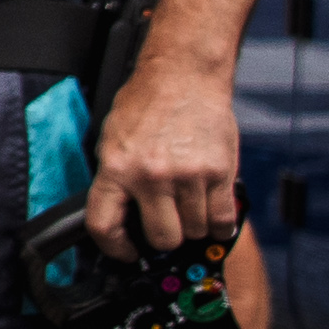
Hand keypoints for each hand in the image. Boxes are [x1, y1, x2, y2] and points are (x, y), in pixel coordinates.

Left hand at [88, 58, 242, 252]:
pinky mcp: (219, 173)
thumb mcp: (113, 140)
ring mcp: (187, 176)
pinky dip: (220, 224)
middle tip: (167, 224)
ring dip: (194, 227)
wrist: (182, 76)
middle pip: (162, 238)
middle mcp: (150, 176)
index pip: (104, 226)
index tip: (126, 251)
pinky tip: (213, 215)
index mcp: (116, 168)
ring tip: (189, 207)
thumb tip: (121, 216)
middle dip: (164, 238)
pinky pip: (223, 219)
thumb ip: (115, 178)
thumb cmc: (146, 105)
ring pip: (195, 231)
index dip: (115, 248)